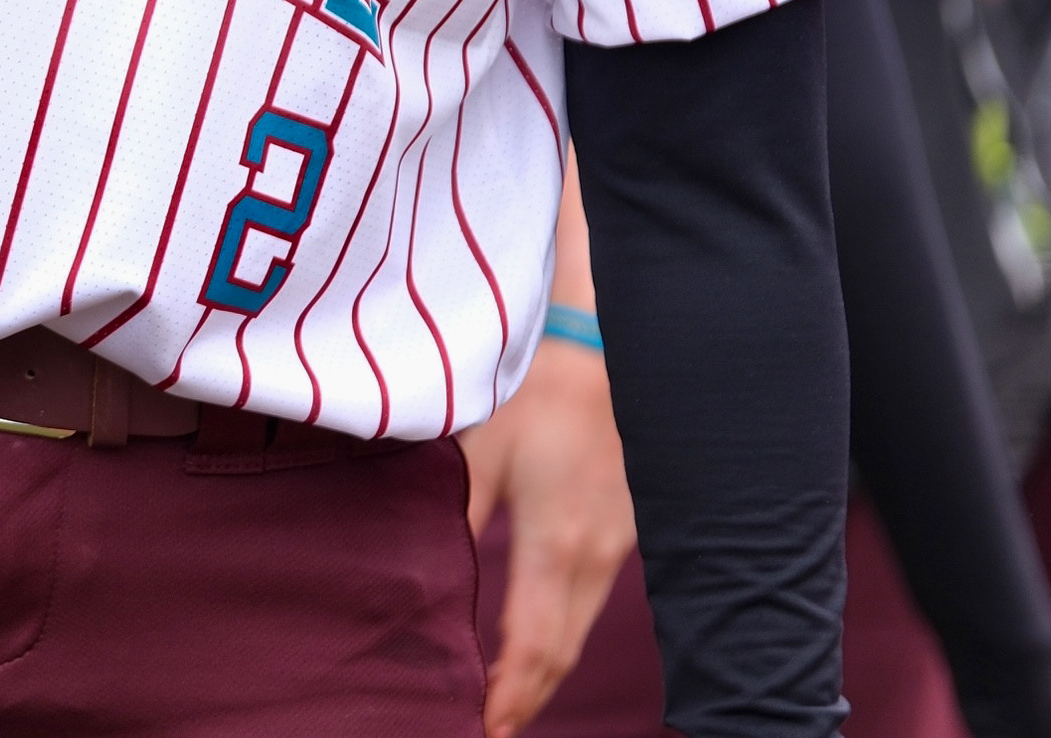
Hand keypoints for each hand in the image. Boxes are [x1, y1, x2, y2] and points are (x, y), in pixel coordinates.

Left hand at [461, 341, 634, 736]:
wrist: (606, 351)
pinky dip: (566, 635)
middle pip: (562, 655)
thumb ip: (454, 518)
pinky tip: (542, 641)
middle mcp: (595, 560)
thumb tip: (425, 576)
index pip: (533, 648)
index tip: (483, 730)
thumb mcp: (479, 453)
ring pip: (581, 631)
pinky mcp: (625, 532)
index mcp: (555, 546)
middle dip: (528, 699)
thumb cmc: (537, 396)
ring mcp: (617, 549)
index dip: (509, 697)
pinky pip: (594, 603)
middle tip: (491, 730)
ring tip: (509, 702)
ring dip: (547, 672)